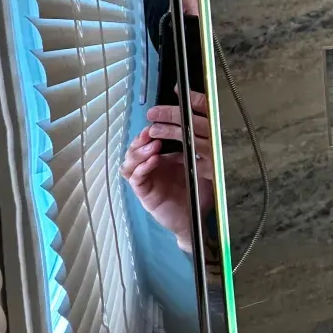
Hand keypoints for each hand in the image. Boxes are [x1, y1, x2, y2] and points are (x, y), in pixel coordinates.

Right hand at [121, 90, 214, 250]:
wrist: (195, 219)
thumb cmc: (197, 192)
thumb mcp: (201, 166)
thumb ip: (197, 149)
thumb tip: (201, 125)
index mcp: (162, 156)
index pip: (150, 136)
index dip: (151, 124)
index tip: (159, 113)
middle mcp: (150, 165)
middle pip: (137, 145)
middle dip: (143, 135)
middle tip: (152, 129)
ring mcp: (145, 178)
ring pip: (130, 160)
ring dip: (140, 150)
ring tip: (154, 144)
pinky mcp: (144, 192)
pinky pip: (136, 177)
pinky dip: (143, 167)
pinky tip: (154, 160)